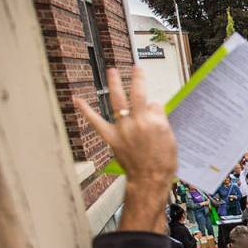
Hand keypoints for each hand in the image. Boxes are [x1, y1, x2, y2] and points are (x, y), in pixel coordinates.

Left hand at [73, 67, 175, 230]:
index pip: (153, 104)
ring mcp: (123, 129)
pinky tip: (77, 99)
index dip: (153, 105)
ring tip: (112, 71)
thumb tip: (153, 107)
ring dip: (115, 84)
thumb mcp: (170, 140)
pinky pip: (96, 122)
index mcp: (154, 122)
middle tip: (134, 68)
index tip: (154, 105)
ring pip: (118, 102)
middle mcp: (138, 122)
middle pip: (136, 95)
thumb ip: (161, 121)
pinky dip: (85, 110)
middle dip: (136, 79)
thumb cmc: (163, 162)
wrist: (149, 179)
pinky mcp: (112, 137)